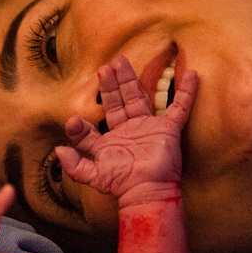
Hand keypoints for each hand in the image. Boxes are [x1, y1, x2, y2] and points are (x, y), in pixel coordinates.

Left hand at [56, 56, 196, 206]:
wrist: (148, 190)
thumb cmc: (123, 184)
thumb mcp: (94, 176)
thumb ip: (75, 166)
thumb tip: (59, 149)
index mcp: (110, 142)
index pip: (93, 127)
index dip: (82, 125)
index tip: (72, 121)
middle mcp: (128, 131)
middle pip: (117, 102)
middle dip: (110, 85)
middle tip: (104, 67)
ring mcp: (149, 127)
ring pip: (138, 97)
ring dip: (130, 79)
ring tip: (120, 61)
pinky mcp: (168, 129)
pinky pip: (180, 107)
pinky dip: (186, 91)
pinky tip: (192, 74)